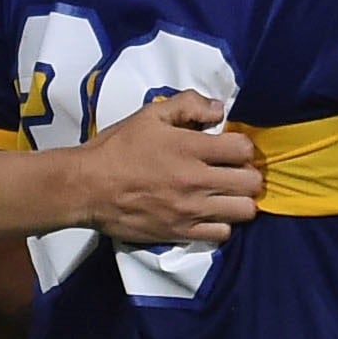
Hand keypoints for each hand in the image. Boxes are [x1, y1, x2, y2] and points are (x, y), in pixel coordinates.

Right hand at [76, 92, 261, 243]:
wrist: (86, 187)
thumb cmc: (116, 149)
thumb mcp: (148, 114)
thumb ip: (188, 104)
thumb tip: (219, 109)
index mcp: (190, 148)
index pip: (244, 149)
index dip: (241, 146)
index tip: (229, 148)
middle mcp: (196, 180)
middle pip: (251, 182)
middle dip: (247, 174)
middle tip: (231, 172)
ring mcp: (191, 210)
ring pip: (244, 211)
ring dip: (239, 201)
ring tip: (224, 194)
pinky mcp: (181, 232)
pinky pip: (222, 234)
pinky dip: (221, 224)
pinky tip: (208, 214)